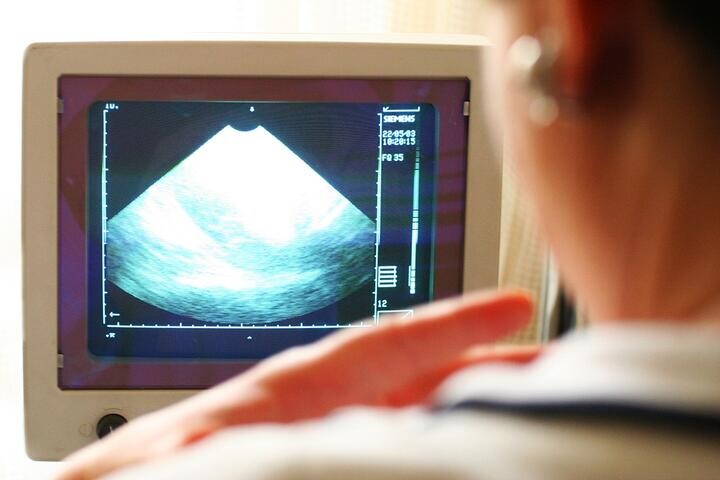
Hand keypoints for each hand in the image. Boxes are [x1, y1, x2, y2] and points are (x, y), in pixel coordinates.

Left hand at [57, 290, 536, 479]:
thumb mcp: (201, 451)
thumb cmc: (150, 474)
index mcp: (294, 390)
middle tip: (558, 364)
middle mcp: (319, 407)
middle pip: (423, 374)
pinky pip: (398, 440)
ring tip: (531, 408)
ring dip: (473, 405)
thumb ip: (240, 443)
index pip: (393, 341)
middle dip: (490, 364)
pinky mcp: (324, 455)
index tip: (516, 305)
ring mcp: (326, 434)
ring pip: (418, 409)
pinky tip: (466, 449)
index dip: (458, 320)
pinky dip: (437, 439)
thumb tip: (270, 444)